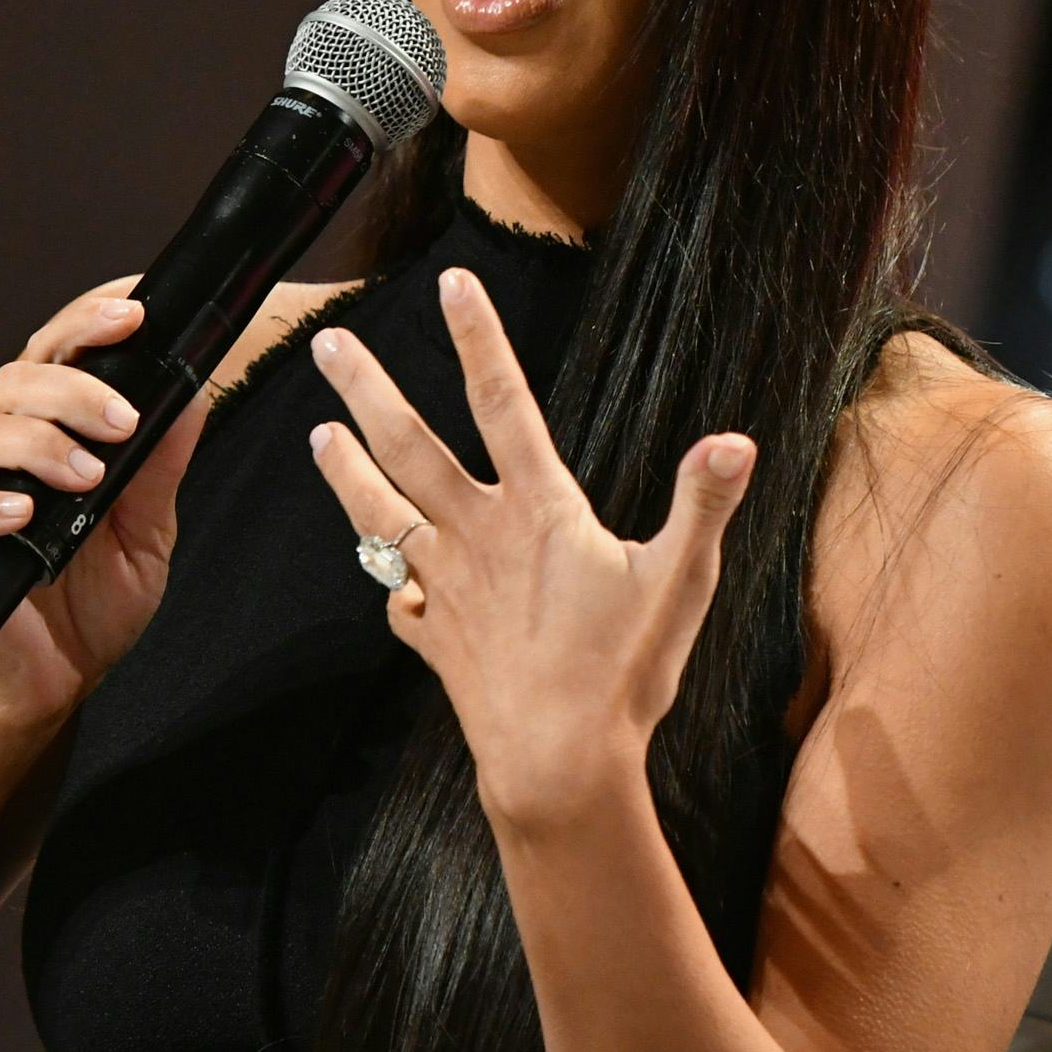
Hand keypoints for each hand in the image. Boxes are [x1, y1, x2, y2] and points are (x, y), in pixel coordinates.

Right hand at [0, 287, 208, 731]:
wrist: (53, 684)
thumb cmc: (93, 603)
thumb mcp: (148, 532)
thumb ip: (161, 468)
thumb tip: (192, 395)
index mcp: (55, 434)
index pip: (61, 354)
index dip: (88, 321)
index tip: (134, 311)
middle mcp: (9, 454)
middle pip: (16, 379)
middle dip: (73, 384)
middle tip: (123, 418)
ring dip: (38, 441)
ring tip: (87, 475)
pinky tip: (24, 513)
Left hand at [305, 264, 755, 830]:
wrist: (556, 766)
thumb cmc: (622, 674)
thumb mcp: (679, 582)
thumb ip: (702, 505)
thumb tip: (735, 441)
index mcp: (537, 512)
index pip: (504, 404)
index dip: (478, 340)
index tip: (451, 285)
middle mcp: (478, 539)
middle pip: (410, 448)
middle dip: (368, 392)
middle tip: (327, 348)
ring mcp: (448, 590)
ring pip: (383, 517)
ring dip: (348, 474)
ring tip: (317, 437)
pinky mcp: (436, 642)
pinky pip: (399, 605)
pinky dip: (389, 587)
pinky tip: (385, 583)